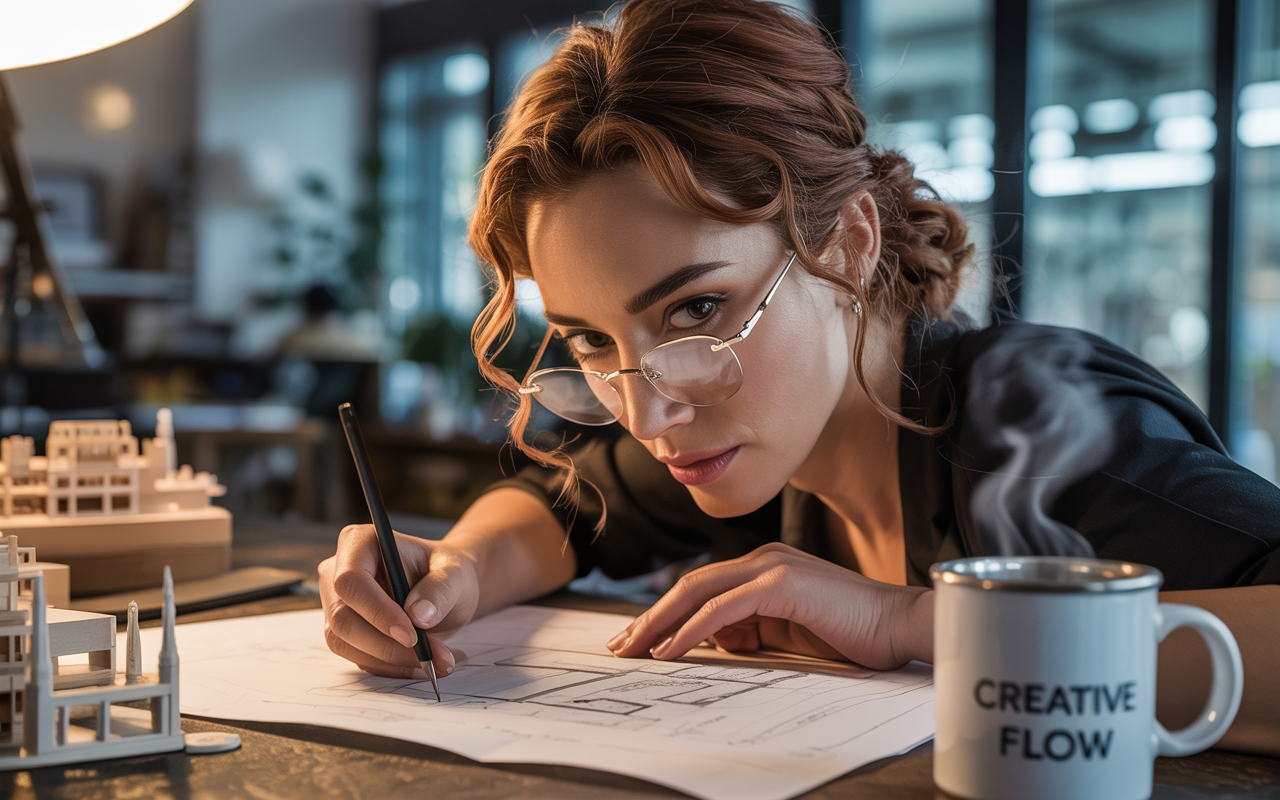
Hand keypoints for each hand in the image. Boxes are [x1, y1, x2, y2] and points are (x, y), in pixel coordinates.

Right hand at [319, 524, 478, 678]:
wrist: (446, 590)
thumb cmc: (446, 572)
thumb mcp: (455, 573)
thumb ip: (440, 589)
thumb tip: (419, 615)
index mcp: (359, 543)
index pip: (351, 581)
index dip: (377, 611)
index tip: (411, 636)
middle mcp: (338, 572)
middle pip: (343, 618)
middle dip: (387, 645)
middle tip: (432, 658)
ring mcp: (337, 603)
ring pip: (346, 642)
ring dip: (390, 660)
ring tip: (435, 662)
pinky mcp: (344, 631)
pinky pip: (357, 656)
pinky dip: (389, 666)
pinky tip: (419, 664)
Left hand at [606, 542, 932, 668]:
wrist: (901, 626)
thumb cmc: (852, 634)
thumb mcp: (788, 633)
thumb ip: (752, 629)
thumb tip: (713, 640)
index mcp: (764, 567)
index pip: (700, 588)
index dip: (663, 613)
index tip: (637, 640)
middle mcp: (762, 558)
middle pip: (689, 586)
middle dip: (650, 617)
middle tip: (620, 646)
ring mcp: (771, 566)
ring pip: (698, 592)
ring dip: (660, 623)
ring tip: (634, 650)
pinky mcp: (782, 583)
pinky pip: (723, 609)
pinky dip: (691, 630)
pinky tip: (670, 650)